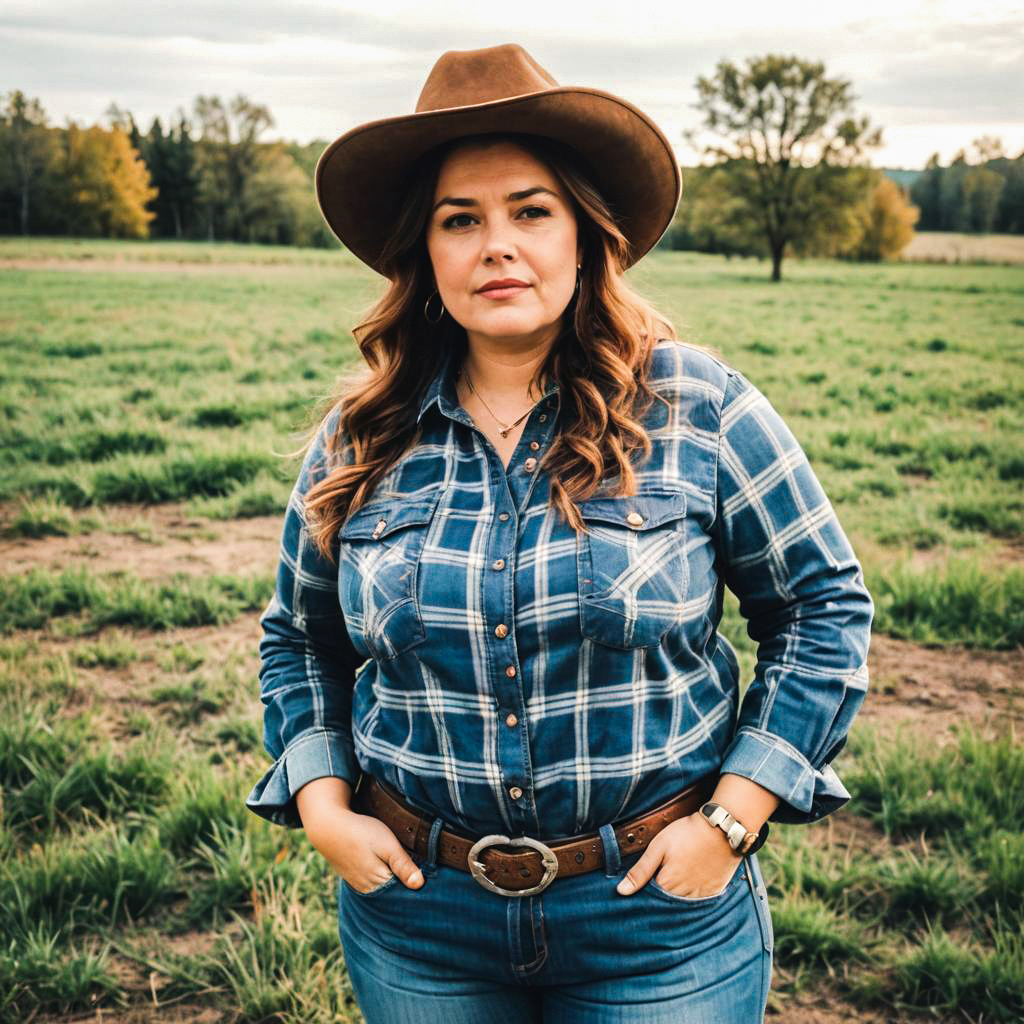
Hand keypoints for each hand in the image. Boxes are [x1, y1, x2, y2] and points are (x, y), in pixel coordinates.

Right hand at [295, 777, 424, 893]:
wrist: (329, 827)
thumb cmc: (360, 832)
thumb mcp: (386, 844)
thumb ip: (402, 864)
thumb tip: (420, 885)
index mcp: (379, 883)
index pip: (404, 893)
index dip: (417, 887)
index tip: (430, 880)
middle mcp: (368, 889)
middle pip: (394, 893)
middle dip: (407, 887)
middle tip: (422, 873)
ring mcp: (360, 885)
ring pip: (384, 889)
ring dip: (395, 883)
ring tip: (408, 872)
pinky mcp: (355, 878)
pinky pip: (373, 884)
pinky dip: (383, 879)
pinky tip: (389, 870)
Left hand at [616, 812, 739, 896]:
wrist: (722, 829)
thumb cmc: (687, 834)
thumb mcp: (659, 847)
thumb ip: (640, 871)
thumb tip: (621, 891)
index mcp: (667, 885)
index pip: (649, 898)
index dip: (644, 892)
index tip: (643, 884)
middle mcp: (683, 897)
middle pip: (666, 904)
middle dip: (660, 897)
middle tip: (662, 876)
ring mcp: (701, 896)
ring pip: (682, 905)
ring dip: (676, 898)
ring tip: (677, 879)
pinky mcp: (714, 893)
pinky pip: (699, 903)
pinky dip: (693, 897)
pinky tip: (691, 883)